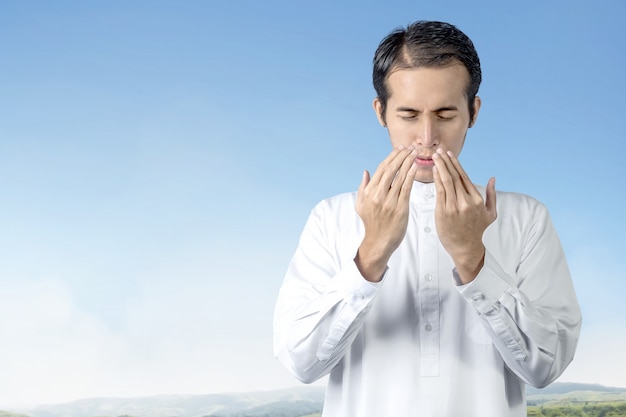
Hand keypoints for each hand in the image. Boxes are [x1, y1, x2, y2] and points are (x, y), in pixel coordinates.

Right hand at [355, 147, 417, 281]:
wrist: (379, 242)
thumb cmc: (372, 224)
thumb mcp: (360, 205)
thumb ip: (363, 187)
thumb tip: (366, 172)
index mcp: (368, 192)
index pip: (381, 169)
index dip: (391, 157)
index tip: (400, 149)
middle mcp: (377, 195)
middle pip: (391, 169)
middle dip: (401, 156)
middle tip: (410, 148)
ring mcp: (389, 201)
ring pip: (399, 176)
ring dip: (408, 162)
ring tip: (415, 154)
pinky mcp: (400, 208)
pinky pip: (406, 188)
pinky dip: (411, 176)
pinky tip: (416, 167)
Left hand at [432, 148, 496, 283]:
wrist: (465, 248)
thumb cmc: (476, 231)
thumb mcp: (490, 214)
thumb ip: (491, 195)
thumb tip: (492, 179)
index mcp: (476, 200)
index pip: (464, 176)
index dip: (456, 164)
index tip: (449, 154)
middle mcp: (466, 201)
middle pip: (454, 176)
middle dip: (446, 161)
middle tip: (439, 151)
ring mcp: (454, 206)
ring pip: (446, 181)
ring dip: (440, 167)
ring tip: (434, 157)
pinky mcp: (443, 212)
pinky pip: (440, 192)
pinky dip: (436, 180)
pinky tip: (433, 171)